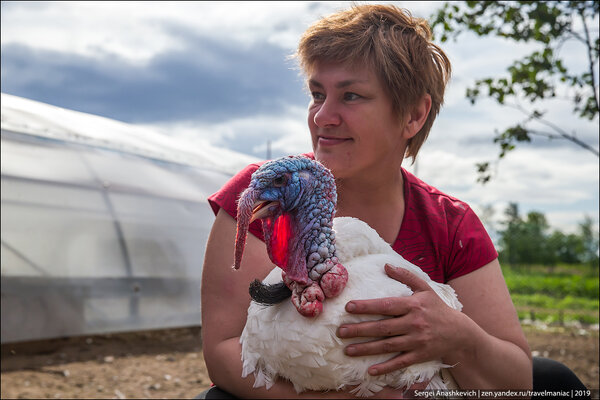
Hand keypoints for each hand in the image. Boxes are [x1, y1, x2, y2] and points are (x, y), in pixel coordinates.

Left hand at [336, 264, 463, 375]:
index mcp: (413, 305)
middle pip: (383, 327)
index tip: (349, 307)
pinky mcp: (420, 355)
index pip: (386, 306)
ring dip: (367, 349)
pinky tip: (370, 370)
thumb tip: (385, 265)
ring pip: (388, 346)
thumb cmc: (437, 308)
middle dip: (360, 330)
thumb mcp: (425, 288)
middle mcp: (414, 323)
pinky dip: (386, 367)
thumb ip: (405, 276)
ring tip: (348, 350)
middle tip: (341, 331)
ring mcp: (417, 341)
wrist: (459, 332)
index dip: (367, 306)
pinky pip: (400, 362)